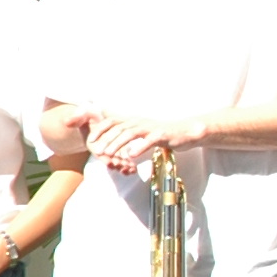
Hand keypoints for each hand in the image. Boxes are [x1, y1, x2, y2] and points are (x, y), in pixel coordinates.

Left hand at [83, 113, 203, 173]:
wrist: (186, 132)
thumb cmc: (162, 134)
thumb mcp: (142, 131)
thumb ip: (127, 129)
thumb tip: (110, 126)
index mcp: (134, 121)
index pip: (112, 121)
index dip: (100, 129)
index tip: (90, 140)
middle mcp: (140, 121)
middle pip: (118, 128)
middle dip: (105, 139)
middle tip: (96, 151)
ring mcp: (151, 127)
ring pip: (130, 133)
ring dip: (117, 143)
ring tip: (108, 153)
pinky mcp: (162, 135)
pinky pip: (148, 140)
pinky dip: (139, 147)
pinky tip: (131, 155)